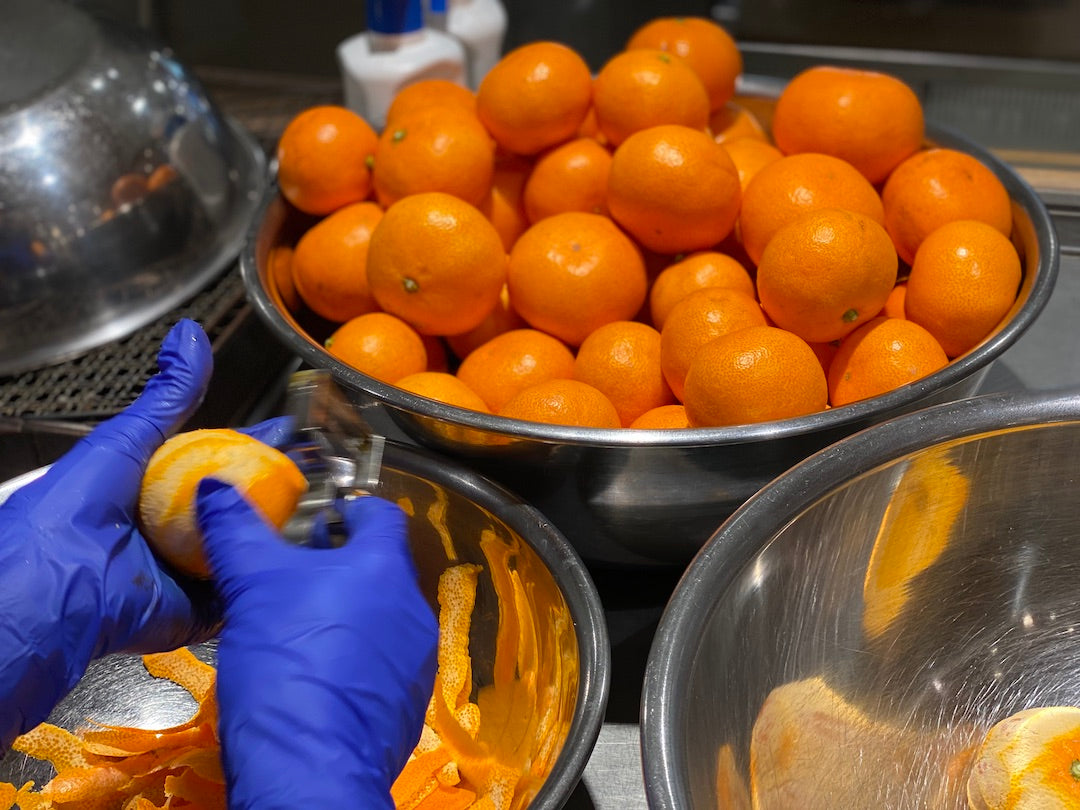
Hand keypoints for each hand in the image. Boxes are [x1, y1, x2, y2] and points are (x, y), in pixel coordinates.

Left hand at [0, 319, 289, 747]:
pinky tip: (287, 560)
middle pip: (234, 507)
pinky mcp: (190, 613)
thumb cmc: (73, 509)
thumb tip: (190, 337)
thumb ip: (167, 395)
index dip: (251, 447)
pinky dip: (259, 581)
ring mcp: (181, 574)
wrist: (56, 587)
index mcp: (150, 489)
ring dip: (271, 537)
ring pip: (240, 551)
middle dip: (273, 490)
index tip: (287, 434)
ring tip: (313, 513)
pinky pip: (236, 595)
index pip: (213, 462)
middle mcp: (167, 531)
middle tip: (310, 471)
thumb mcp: (128, 438)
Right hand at [196, 482, 437, 809]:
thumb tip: (217, 487)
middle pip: (380, 567)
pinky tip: (314, 677)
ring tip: (296, 629)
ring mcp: (416, 659)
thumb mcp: (251, 585)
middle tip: (291, 575)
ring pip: (381, 618)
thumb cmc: (286, 660)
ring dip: (347, 614)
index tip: (316, 519)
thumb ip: (237, 530)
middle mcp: (412, 607)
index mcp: (384, 567)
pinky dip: (353, 660)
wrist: (311, 765)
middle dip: (339, 565)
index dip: (349, 509)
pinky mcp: (407, 702)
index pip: (381, 514)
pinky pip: (381, 665)